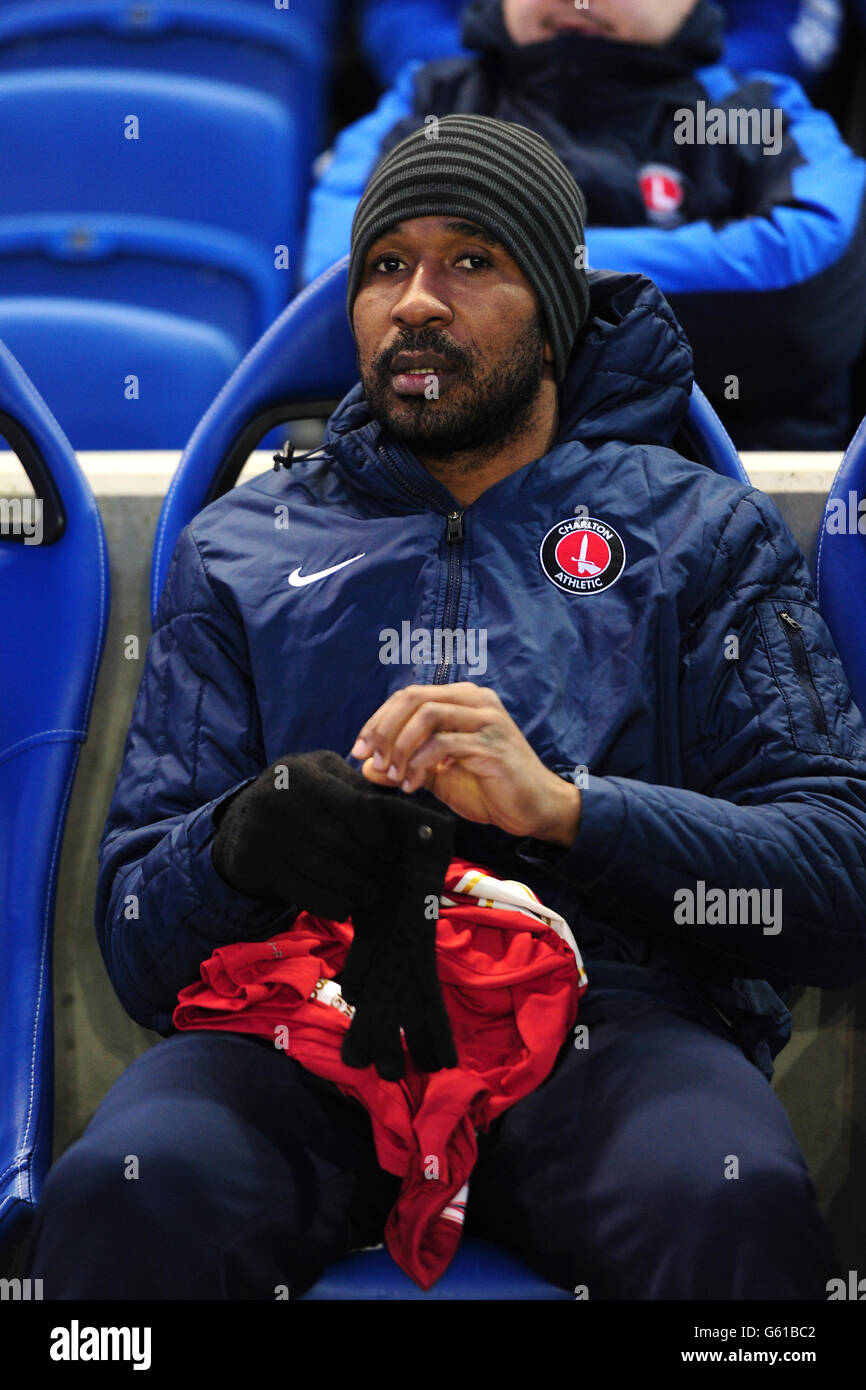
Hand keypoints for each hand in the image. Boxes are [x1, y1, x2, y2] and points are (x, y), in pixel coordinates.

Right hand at [210, 749, 397, 917]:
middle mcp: (282, 803)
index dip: (378, 833)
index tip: (392, 851)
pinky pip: (302, 891)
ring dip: (354, 888)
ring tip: (371, 894)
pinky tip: (346, 906)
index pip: (353, 807)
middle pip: (340, 842)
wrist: (241, 817)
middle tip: (385, 877)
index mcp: (305, 776)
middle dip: (369, 864)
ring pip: (324, 869)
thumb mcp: (321, 774)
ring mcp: (266, 835)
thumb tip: (398, 811)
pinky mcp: (258, 865)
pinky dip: (330, 903)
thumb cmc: (298, 793)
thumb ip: (355, 785)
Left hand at [350, 683, 581, 846]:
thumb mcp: (438, 776)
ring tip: (392, 775)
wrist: (535, 808)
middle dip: (383, 730)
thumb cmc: (490, 788)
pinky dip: (419, 763)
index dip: (377, 721)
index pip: (408, 697)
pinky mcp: (490, 743)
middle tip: (369, 760)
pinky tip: (412, 784)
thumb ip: (405, 764)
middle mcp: (475, 700)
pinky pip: (443, 744)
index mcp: (462, 699)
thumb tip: (366, 767)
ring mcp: (485, 718)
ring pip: (426, 716)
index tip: (358, 751)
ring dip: (400, 746)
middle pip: (412, 699)